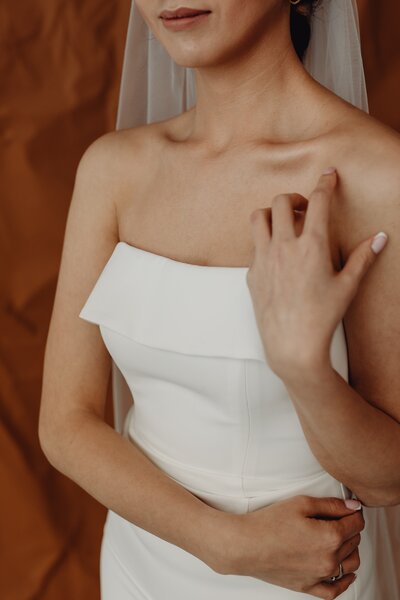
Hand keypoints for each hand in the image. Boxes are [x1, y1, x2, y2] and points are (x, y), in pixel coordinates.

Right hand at [214, 495, 363, 598]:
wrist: (246, 545)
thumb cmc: (269, 523)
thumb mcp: (301, 503)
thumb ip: (331, 505)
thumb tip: (353, 507)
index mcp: (330, 537)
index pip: (356, 524)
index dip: (353, 512)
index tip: (348, 508)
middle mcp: (329, 560)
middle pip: (354, 541)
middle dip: (350, 528)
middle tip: (336, 518)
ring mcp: (320, 576)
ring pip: (351, 564)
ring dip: (350, 550)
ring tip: (338, 538)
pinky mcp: (309, 587)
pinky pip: (335, 590)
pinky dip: (345, 581)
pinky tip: (344, 572)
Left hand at [246, 169, 388, 378]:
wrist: (292, 345)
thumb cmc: (322, 317)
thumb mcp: (347, 286)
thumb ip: (363, 258)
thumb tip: (380, 238)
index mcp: (312, 246)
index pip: (318, 202)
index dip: (325, 183)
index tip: (328, 175)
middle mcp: (284, 247)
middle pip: (281, 202)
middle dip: (294, 197)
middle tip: (304, 208)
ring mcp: (264, 259)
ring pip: (258, 217)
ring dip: (271, 213)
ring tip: (284, 223)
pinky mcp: (252, 273)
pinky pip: (254, 246)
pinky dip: (264, 242)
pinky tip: (277, 256)